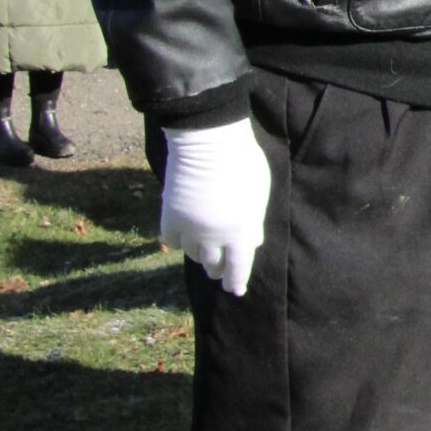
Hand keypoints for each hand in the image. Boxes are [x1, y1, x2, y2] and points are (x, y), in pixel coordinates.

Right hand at [159, 119, 271, 294]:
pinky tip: (183, 237)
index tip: (235, 290)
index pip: (238, 268)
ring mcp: (190, 228)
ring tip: (204, 250)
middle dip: (218, 269)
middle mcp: (214, 237)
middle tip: (219, 271)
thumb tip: (253, 242)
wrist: (209, 141)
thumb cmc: (243, 163)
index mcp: (241, 232)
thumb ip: (255, 221)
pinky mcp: (169, 216)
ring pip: (193, 254)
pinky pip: (171, 240)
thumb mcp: (260, 194)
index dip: (236, 281)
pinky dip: (178, 241)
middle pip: (213, 264)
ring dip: (200, 254)